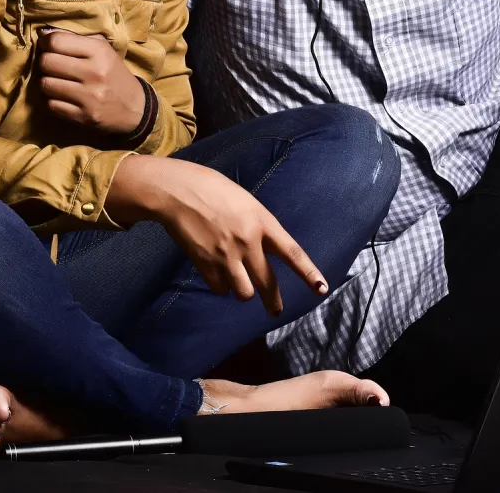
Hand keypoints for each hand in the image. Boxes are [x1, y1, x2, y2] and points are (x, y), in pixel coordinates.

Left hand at [37, 29, 144, 135]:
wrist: (135, 108)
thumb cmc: (113, 74)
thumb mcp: (102, 49)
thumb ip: (75, 38)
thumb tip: (43, 33)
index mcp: (99, 51)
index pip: (56, 41)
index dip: (46, 43)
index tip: (48, 47)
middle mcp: (94, 73)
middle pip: (47, 62)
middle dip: (45, 63)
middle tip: (53, 66)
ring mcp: (89, 97)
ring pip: (45, 85)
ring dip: (48, 83)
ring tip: (58, 82)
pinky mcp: (84, 116)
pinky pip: (51, 105)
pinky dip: (53, 101)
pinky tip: (63, 98)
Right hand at [107, 155, 329, 315]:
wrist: (177, 191)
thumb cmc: (212, 189)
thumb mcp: (245, 201)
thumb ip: (258, 225)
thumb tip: (266, 248)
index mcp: (262, 221)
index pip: (292, 252)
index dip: (308, 273)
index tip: (322, 289)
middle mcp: (248, 241)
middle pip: (268, 283)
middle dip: (274, 302)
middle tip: (276, 311)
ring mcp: (226, 255)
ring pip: (244, 293)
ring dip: (242, 291)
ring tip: (237, 282)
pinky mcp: (205, 264)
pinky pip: (219, 288)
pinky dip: (220, 285)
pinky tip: (216, 273)